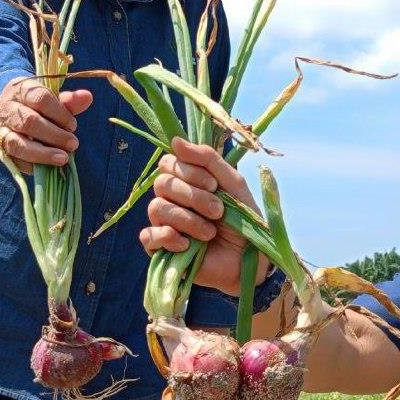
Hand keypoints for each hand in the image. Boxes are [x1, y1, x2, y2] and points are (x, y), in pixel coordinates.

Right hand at [0, 77, 91, 172]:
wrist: (11, 112)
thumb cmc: (38, 106)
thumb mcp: (53, 99)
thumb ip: (69, 101)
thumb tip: (87, 97)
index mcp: (21, 89)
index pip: (40, 98)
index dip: (60, 114)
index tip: (73, 125)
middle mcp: (6, 108)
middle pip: (29, 122)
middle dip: (55, 135)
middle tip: (73, 144)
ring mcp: (0, 129)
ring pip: (17, 143)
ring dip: (43, 153)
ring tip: (63, 158)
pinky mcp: (0, 148)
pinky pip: (14, 159)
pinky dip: (32, 164)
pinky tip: (48, 166)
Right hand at [141, 138, 269, 296]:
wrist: (251, 259)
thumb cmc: (243, 220)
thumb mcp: (233, 184)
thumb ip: (208, 159)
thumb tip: (174, 140)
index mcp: (187, 182)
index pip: (168, 163)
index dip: (188, 170)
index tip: (213, 184)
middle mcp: (172, 200)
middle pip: (162, 184)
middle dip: (193, 196)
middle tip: (218, 211)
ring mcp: (165, 224)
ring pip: (156, 208)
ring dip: (188, 219)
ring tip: (210, 232)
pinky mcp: (162, 249)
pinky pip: (148, 236)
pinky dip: (167, 237)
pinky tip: (187, 245)